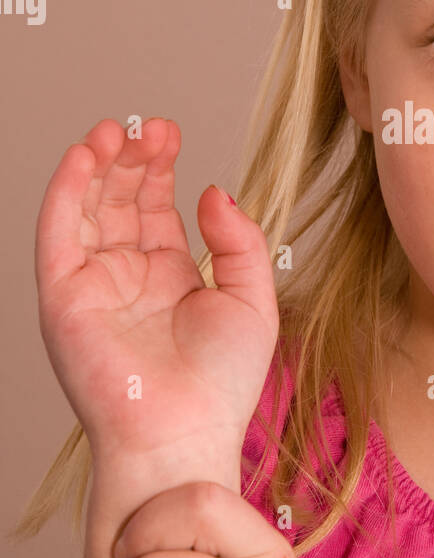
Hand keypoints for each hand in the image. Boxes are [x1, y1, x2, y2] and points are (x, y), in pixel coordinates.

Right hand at [35, 117, 278, 473]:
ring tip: (114, 129)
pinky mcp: (63, 298)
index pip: (154, 205)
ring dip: (96, 164)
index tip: (170, 131)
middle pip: (118, 198)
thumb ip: (237, 241)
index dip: (159, 165)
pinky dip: (66, 191)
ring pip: (85, 208)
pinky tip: (84, 156)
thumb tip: (211, 189)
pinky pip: (57, 233)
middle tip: (149, 124)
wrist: (185, 434)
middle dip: (130, 157)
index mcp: (168, 275)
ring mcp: (92, 285)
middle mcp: (125, 276)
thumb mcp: (251, 298)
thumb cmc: (222, 384)